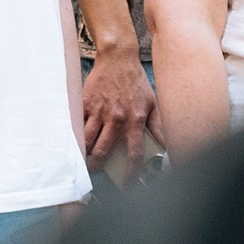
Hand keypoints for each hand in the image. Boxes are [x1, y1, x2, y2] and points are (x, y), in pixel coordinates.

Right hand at [80, 50, 154, 172]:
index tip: (127, 183)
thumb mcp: (153, 104)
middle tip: (96, 171)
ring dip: (85, 152)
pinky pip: (77, 125)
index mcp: (135, 120)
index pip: (134, 152)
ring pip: (88, 140)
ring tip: (84, 156)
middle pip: (104, 150)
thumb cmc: (135, 83)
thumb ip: (159, 126)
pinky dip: (75, 135)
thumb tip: (169, 144)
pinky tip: (74, 140)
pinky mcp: (85, 104)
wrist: (117, 60)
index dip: (131, 171)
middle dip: (98, 165)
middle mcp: (117, 118)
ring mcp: (99, 111)